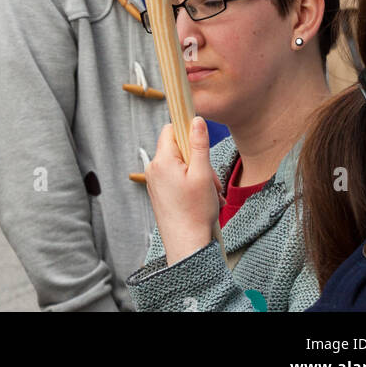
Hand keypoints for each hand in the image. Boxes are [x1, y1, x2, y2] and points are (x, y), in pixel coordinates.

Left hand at [145, 117, 224, 265]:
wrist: (186, 246)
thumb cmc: (195, 213)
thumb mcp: (203, 174)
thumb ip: (199, 144)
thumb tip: (196, 120)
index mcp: (162, 160)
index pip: (171, 129)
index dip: (187, 132)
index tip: (202, 145)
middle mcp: (153, 168)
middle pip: (178, 149)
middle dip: (198, 160)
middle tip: (212, 180)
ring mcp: (154, 182)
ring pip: (179, 165)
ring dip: (197, 174)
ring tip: (210, 193)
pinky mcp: (158, 193)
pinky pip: (175, 178)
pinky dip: (190, 184)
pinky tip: (202, 199)